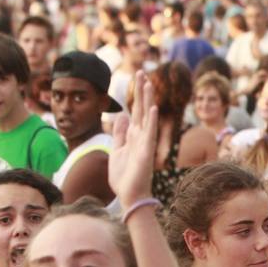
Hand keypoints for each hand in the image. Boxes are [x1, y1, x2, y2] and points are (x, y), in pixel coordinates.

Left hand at [108, 73, 157, 206]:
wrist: (129, 194)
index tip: (138, 77)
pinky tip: (151, 108)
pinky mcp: (146, 152)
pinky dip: (151, 121)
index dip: (136, 94)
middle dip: (141, 90)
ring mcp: (145, 143)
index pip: (136, 109)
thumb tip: (121, 116)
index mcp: (134, 135)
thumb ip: (119, 133)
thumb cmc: (123, 176)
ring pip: (146, 116)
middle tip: (141, 71)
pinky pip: (149, 134)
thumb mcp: (116, 150)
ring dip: (147, 99)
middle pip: (142, 108)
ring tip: (147, 83)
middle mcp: (141, 136)